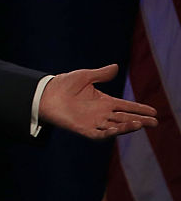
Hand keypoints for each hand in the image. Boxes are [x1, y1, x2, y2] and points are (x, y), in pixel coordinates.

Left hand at [39, 64, 157, 138]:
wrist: (45, 94)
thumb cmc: (63, 84)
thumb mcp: (84, 76)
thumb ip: (101, 74)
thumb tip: (116, 66)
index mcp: (104, 101)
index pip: (126, 106)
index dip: (139, 109)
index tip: (154, 111)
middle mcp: (101, 113)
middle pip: (125, 118)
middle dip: (140, 120)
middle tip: (154, 122)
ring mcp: (94, 122)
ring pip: (115, 127)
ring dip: (127, 126)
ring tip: (140, 124)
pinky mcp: (84, 129)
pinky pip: (100, 134)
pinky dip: (109, 133)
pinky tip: (118, 129)